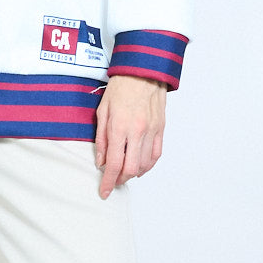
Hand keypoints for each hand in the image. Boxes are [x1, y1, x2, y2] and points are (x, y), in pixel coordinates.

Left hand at [94, 75, 167, 198]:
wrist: (143, 71)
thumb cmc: (120, 87)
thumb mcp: (102, 110)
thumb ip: (101, 138)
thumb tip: (101, 161)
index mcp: (119, 126)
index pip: (113, 163)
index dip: (108, 181)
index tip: (104, 191)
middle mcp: (137, 131)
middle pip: (131, 169)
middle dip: (120, 180)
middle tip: (113, 181)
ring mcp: (151, 131)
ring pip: (145, 165)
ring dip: (134, 174)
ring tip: (124, 173)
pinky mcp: (161, 129)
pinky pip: (156, 155)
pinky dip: (148, 165)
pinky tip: (140, 166)